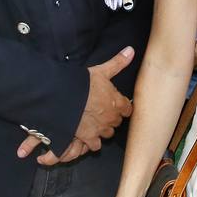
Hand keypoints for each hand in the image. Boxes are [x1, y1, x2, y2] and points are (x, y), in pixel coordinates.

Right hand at [15, 46, 135, 165]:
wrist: (65, 98)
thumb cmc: (83, 83)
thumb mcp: (102, 71)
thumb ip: (118, 62)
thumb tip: (131, 50)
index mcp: (117, 102)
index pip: (128, 109)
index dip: (123, 107)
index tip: (117, 104)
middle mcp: (112, 118)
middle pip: (117, 122)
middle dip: (112, 117)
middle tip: (103, 112)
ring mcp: (101, 129)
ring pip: (108, 133)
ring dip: (103, 129)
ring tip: (96, 123)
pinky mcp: (89, 138)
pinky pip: (96, 146)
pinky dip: (93, 142)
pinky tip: (88, 135)